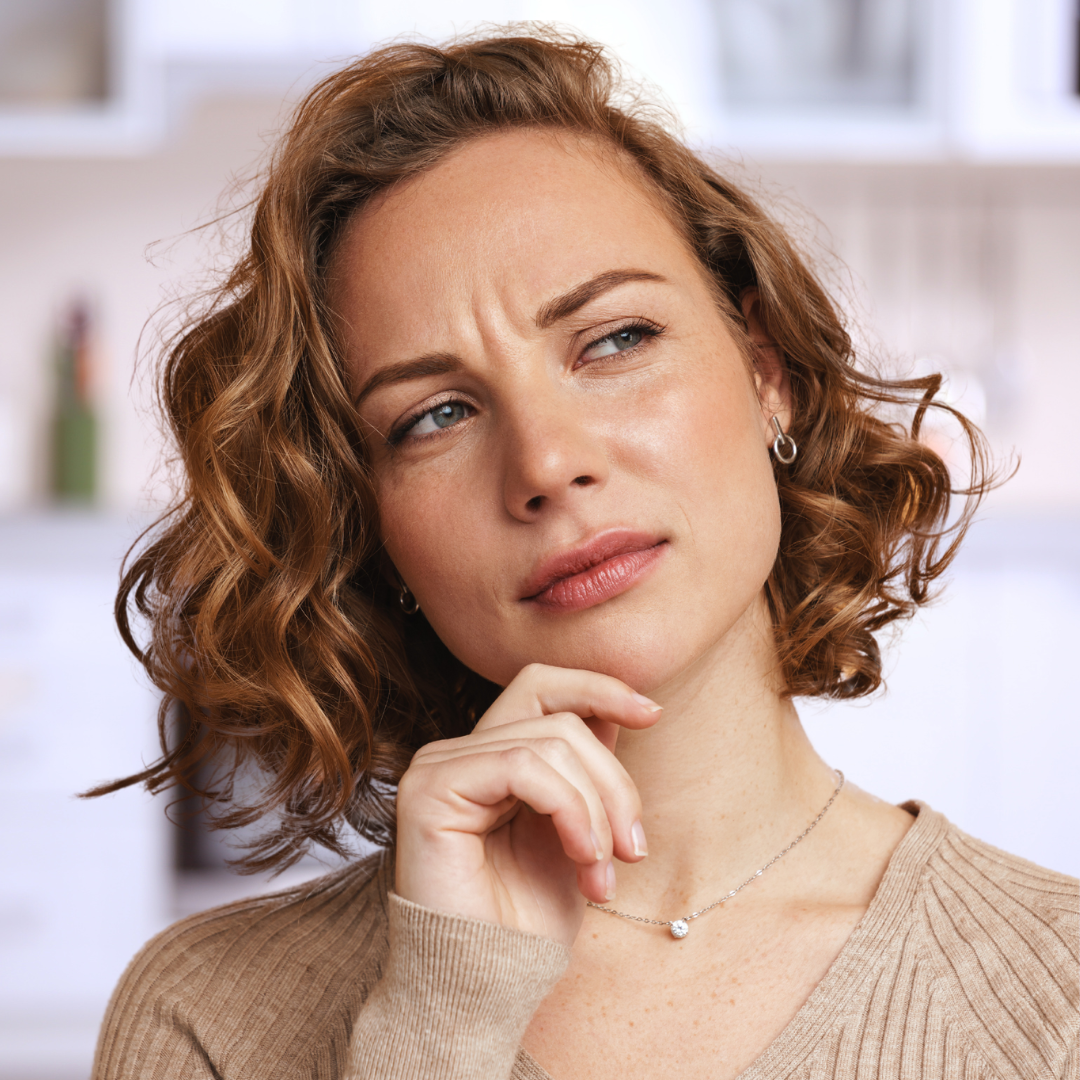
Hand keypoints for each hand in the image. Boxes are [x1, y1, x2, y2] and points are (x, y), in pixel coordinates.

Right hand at [394, 663, 661, 945]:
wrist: (485, 988)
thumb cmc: (525, 922)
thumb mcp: (577, 831)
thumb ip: (586, 771)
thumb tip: (621, 710)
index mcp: (488, 757)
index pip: (541, 686)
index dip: (598, 687)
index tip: (652, 713)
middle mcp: (457, 752)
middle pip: (560, 718)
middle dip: (614, 781)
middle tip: (635, 849)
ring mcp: (438, 766)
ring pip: (551, 743)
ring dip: (598, 811)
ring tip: (604, 875)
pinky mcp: (430, 788)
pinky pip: (524, 768)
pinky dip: (571, 811)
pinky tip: (582, 861)